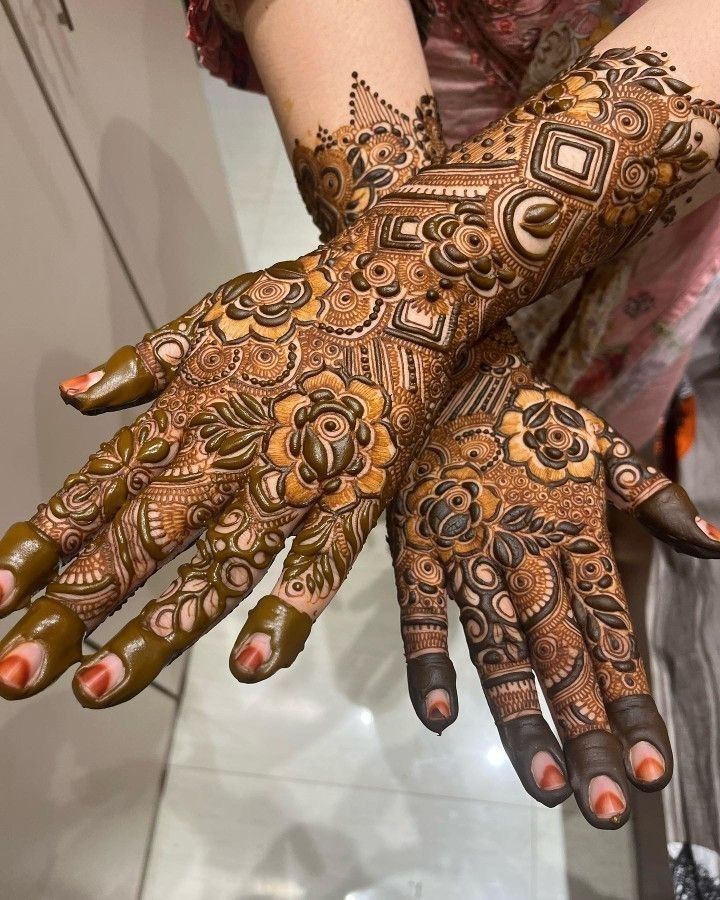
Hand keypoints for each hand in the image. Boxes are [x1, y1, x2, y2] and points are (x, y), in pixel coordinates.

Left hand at [0, 222, 483, 705]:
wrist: (399, 278)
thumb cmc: (302, 302)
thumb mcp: (208, 318)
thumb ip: (140, 364)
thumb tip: (71, 394)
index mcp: (187, 412)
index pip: (98, 489)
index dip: (41, 543)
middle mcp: (226, 451)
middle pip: (140, 540)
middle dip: (74, 607)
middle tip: (12, 672)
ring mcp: (293, 475)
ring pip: (217, 565)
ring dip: (157, 628)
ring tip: (98, 688)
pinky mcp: (358, 490)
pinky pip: (321, 559)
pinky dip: (288, 611)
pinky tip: (251, 664)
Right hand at [388, 323, 719, 828]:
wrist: (453, 374)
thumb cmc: (529, 419)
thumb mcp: (602, 447)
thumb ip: (657, 499)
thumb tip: (719, 547)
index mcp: (573, 537)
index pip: (610, 633)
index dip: (632, 701)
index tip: (654, 765)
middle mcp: (525, 558)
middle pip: (561, 658)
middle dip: (588, 733)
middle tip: (611, 804)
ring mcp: (467, 556)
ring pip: (498, 649)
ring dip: (521, 717)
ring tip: (546, 785)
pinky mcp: (417, 552)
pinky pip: (421, 614)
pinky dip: (430, 662)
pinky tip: (442, 717)